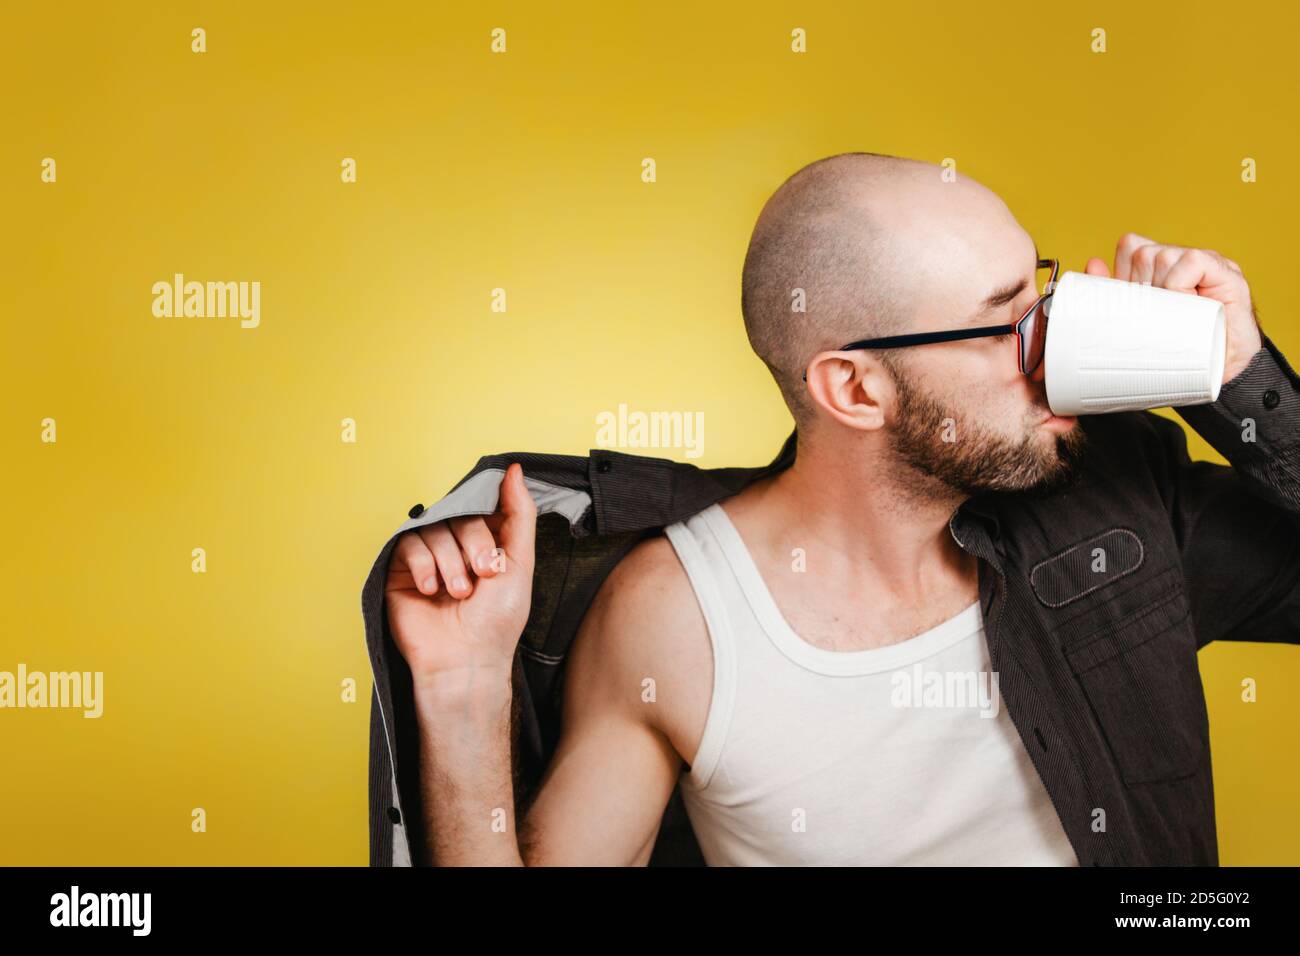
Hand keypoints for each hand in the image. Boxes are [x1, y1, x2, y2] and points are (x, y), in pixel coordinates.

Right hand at [384, 463, 536, 689]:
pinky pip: (409, 543)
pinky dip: (423, 565)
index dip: (489, 526)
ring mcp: (428, 556)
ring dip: (450, 561)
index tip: (496, 558)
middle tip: (482, 577)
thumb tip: (514, 470)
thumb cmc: (496, 620)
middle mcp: (457, 546)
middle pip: (460, 516)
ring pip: (434, 528)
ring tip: (457, 592)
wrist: (465, 659)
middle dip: (474, 546)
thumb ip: (519, 514)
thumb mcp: (520, 562)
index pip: (483, 507)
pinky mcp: (400, 569)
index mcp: (486, 541)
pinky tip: (431, 589)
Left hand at [1084, 233, 1262, 385]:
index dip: (1123, 272)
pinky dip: (1181, 284)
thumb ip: (1114, 293)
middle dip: (1139, 287)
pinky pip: (1190, 261)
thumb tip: (1092, 264)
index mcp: (1162, 268)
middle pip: (1142, 252)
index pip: (1131, 246)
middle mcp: (1184, 259)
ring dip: (1160, 288)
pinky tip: (1187, 304)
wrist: (1220, 372)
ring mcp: (1206, 263)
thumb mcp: (1137, 321)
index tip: (1132, 303)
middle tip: (1155, 315)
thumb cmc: (1177, 350)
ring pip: (1162, 256)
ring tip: (1174, 314)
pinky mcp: (1226, 271)